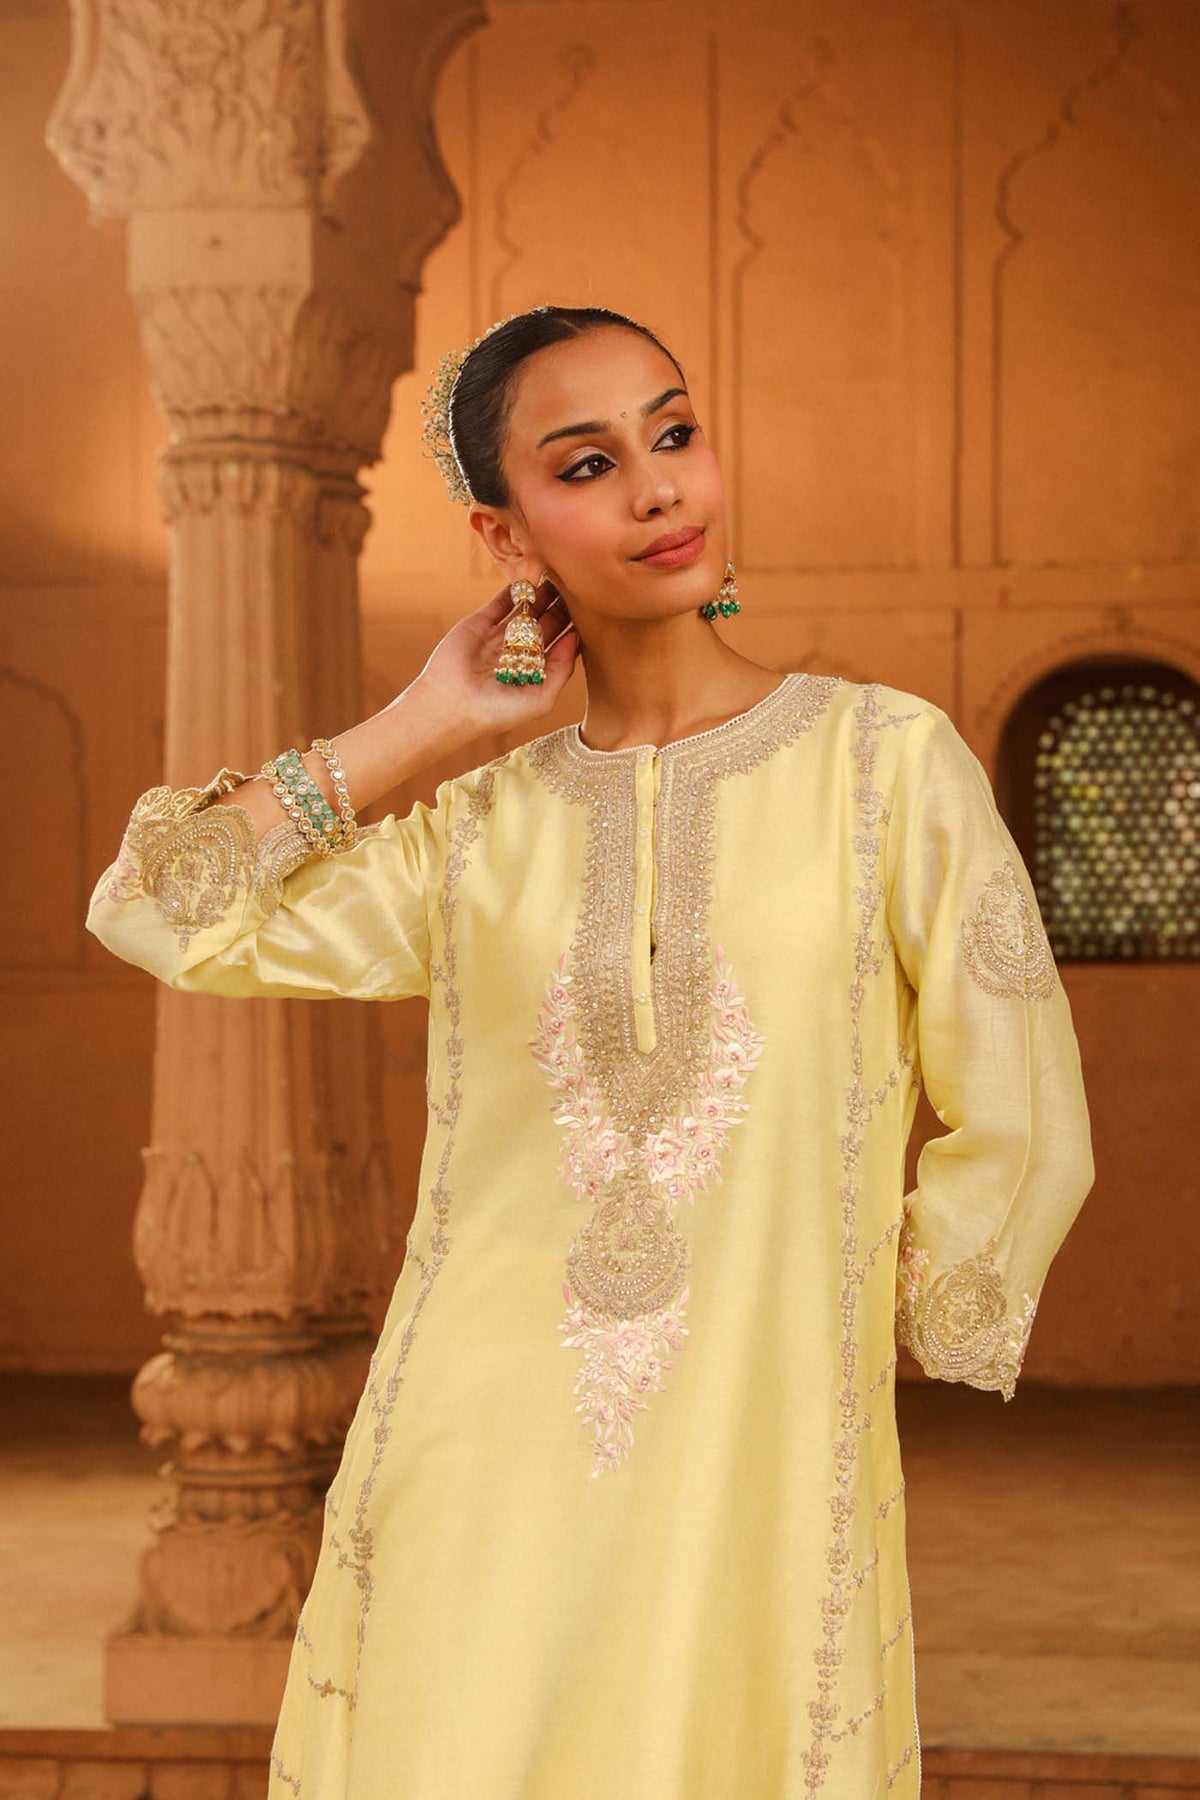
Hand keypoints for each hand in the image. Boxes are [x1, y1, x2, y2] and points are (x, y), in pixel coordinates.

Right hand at [408, 578, 579, 734]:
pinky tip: (532, 578)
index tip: (589, 610)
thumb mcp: (541, 698)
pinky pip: (500, 602)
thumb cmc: (498, 711)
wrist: (450, 705)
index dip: (573, 627)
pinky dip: (515, 590)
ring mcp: (498, 636)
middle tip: (575, 587)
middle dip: (560, 606)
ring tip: (557, 577)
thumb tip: (576, 637)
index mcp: (534, 671)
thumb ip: (562, 668)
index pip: (560, 643)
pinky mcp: (479, 623)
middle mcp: (517, 652)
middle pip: (545, 623)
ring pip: (524, 610)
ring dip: (540, 594)